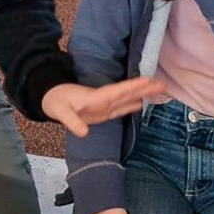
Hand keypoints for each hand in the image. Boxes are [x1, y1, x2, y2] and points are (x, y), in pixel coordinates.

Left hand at [42, 77, 162, 138]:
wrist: (51, 99)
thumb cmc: (55, 102)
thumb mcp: (60, 112)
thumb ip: (71, 121)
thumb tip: (83, 133)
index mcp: (97, 97)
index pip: (118, 91)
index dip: (132, 87)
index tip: (147, 81)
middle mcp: (104, 100)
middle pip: (127, 93)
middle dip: (143, 88)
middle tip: (162, 83)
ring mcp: (104, 105)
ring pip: (126, 99)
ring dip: (141, 95)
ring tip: (158, 90)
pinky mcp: (102, 111)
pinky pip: (120, 107)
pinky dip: (130, 105)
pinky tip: (140, 104)